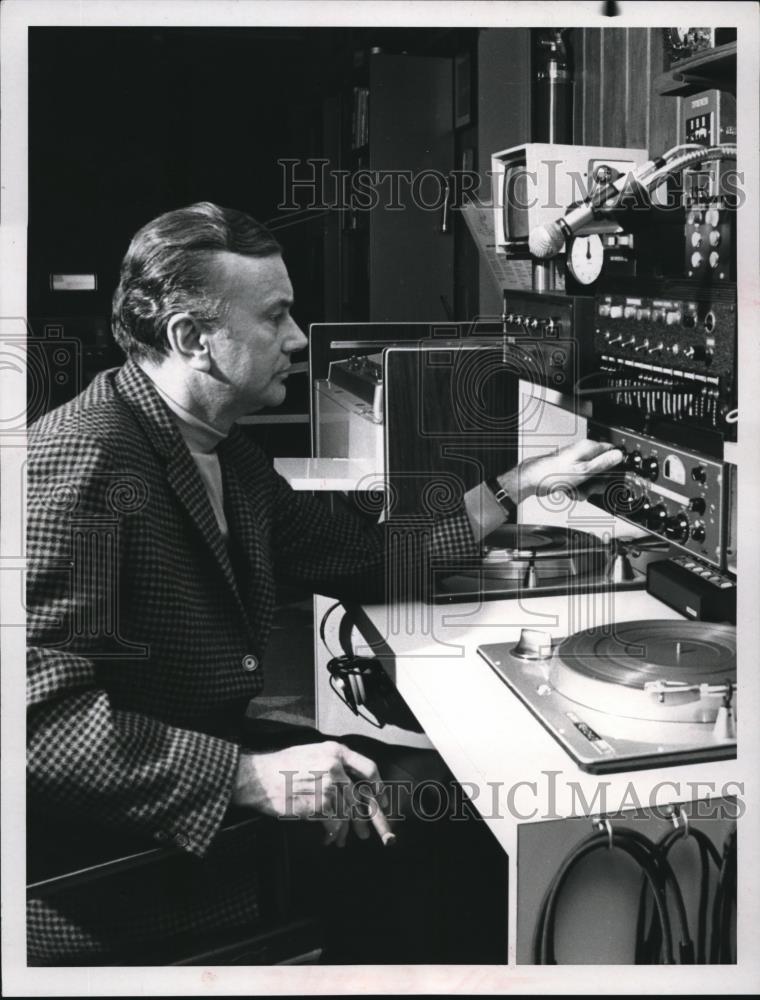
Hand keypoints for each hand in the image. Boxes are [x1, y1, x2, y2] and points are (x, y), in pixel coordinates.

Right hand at [232, 740, 385, 846]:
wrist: (258, 777)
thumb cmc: (282, 766)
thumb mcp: (312, 753)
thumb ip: (335, 764)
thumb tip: (353, 786)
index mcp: (336, 751)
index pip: (369, 768)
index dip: (379, 787)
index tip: (382, 800)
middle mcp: (334, 767)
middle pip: (359, 797)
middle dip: (363, 819)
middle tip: (365, 832)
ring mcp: (326, 786)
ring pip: (346, 813)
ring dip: (345, 830)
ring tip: (340, 840)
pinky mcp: (317, 805)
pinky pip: (333, 824)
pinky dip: (332, 834)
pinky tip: (327, 839)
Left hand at [497, 439, 622, 504]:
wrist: (533, 480)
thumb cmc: (553, 473)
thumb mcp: (584, 470)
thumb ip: (603, 463)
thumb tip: (619, 455)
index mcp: (588, 448)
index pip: (612, 452)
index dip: (615, 466)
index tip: (613, 476)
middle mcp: (583, 454)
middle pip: (602, 469)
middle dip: (598, 482)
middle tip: (590, 486)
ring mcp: (576, 464)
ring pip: (591, 479)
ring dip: (586, 488)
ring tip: (577, 489)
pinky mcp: (570, 472)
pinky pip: (581, 483)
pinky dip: (577, 490)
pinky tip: (570, 490)